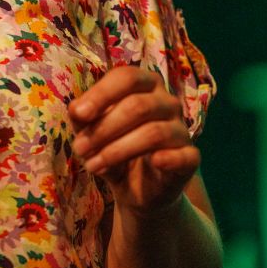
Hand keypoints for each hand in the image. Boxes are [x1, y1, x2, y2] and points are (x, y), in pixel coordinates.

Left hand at [68, 66, 199, 214]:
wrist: (138, 190)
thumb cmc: (113, 147)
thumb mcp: (92, 131)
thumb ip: (83, 118)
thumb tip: (76, 109)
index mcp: (145, 84)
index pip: (126, 77)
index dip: (101, 94)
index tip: (79, 114)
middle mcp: (167, 101)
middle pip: (137, 106)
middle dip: (104, 128)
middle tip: (79, 148)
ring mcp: (181, 129)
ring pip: (154, 132)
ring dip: (118, 150)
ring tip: (93, 166)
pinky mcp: (190, 158)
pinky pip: (185, 156)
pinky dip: (168, 159)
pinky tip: (153, 163)